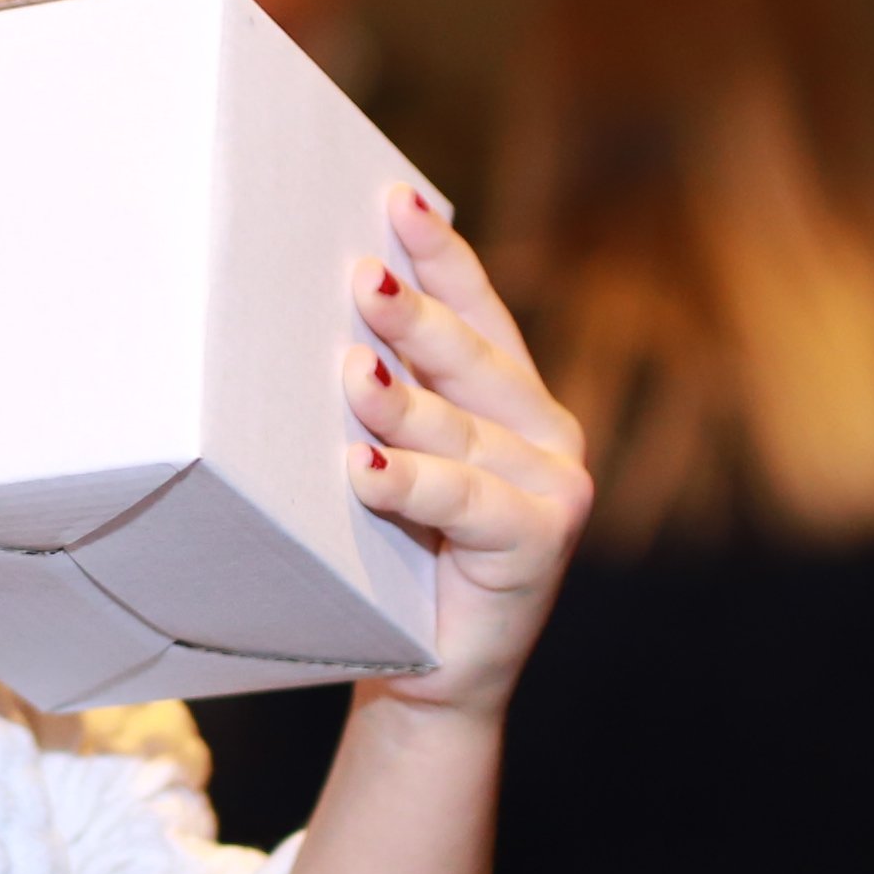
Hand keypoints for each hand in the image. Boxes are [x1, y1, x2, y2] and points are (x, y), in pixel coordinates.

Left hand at [343, 186, 589, 725]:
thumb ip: (383, 395)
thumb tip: (320, 326)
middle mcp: (545, 430)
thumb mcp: (387, 459)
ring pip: (461, 430)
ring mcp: (553, 484)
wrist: (422, 674)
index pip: (477, 309)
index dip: (440, 254)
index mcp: (513, 397)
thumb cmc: (391, 557)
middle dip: (414, 315)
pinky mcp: (543, 540)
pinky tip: (364, 471)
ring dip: (402, 402)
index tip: (397, 200)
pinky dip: (414, 485)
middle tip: (363, 276)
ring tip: (352, 374)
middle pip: (471, 358)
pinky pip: (467, 499)